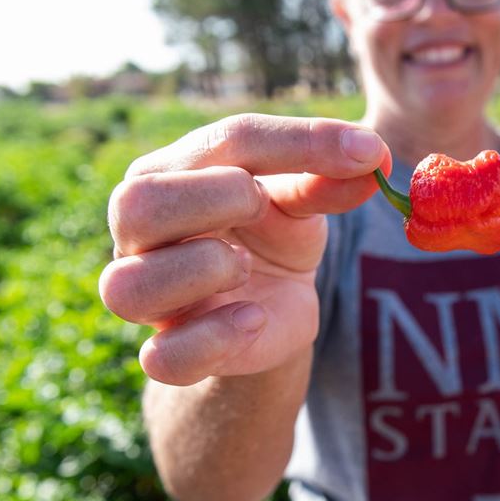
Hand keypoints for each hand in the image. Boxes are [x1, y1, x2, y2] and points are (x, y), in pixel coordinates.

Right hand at [99, 114, 387, 385]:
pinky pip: (163, 358)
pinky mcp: (171, 352)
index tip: (364, 151)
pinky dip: (211, 337)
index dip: (297, 143)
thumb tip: (371, 157)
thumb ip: (328, 178)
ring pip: (128, 286)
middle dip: (211, 197)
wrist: (272, 310)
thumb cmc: (274, 236)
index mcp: (173, 173)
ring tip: (246, 266)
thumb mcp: (304, 201)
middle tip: (260, 202)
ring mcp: (149, 296)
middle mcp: (142, 233)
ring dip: (201, 267)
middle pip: (135, 204)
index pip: (224, 142)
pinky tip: (254, 318)